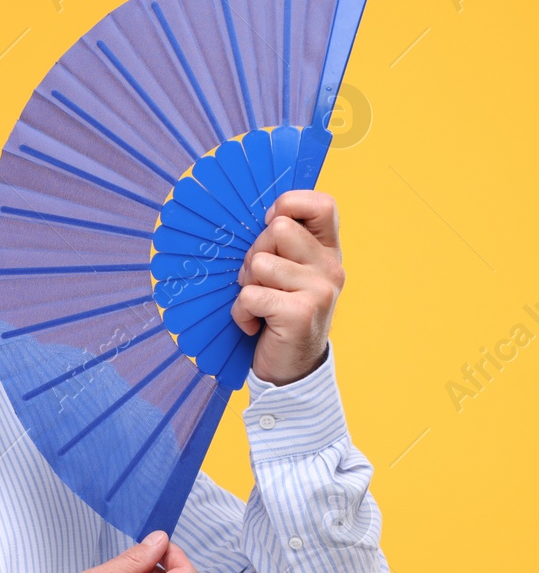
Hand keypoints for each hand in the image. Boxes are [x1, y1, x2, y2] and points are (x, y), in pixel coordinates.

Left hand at [230, 190, 345, 385]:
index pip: (321, 204)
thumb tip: (260, 216)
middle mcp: (330, 266)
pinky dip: (241, 313)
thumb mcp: (285, 273)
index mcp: (327, 250)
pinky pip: (250, 295)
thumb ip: (280, 245)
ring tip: (260, 305)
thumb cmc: (278, 313)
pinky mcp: (301, 313)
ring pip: (260, 263)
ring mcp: (320, 290)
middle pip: (277, 229)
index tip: (269, 227)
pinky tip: (255, 325)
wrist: (291, 369)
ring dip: (247, 285)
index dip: (287, 205)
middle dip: (254, 254)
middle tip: (259, 282)